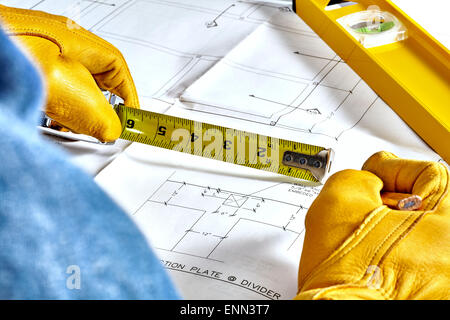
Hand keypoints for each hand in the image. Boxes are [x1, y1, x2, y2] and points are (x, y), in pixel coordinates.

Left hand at [0, 5, 138, 141]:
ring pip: (72, 90)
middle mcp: (61, 48)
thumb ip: (100, 116)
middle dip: (101, 109)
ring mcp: (40, 60)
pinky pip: (50, 94)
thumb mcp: (70, 96)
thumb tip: (112, 131)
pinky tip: (47, 121)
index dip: (129, 97)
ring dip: (75, 113)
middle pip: (96, 81)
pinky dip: (53, 112)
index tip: (134, 120)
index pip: (118, 70)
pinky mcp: (25, 74)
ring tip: (70, 126)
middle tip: (103, 129)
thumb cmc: (12, 60)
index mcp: (80, 44)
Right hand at [296, 151, 448, 298]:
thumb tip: (366, 182)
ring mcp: (447, 280)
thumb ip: (356, 176)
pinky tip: (372, 266)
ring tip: (363, 247)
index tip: (372, 176)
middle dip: (390, 204)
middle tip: (363, 213)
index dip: (391, 170)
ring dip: (390, 232)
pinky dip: (395, 258)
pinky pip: (419, 264)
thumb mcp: (340, 202)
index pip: (428, 174)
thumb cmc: (348, 281)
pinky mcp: (434, 295)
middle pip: (426, 208)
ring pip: (420, 238)